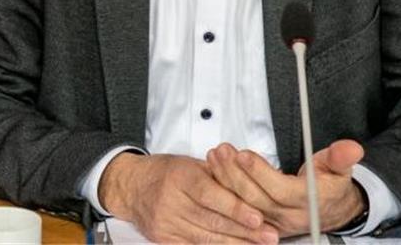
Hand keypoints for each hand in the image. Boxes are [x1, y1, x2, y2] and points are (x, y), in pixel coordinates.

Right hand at [98, 152, 278, 243]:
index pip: (209, 194)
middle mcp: (169, 200)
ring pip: (205, 238)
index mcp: (178, 176)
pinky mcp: (163, 239)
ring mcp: (165, 222)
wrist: (130, 186)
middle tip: (270, 236)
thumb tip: (250, 186)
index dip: (235, 208)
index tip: (258, 218)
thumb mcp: (190, 163)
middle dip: (244, 231)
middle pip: (211, 219)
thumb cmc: (165, 172)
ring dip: (235, 243)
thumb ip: (217, 175)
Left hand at [206, 140, 365, 235]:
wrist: (330, 210)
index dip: (260, 173)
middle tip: (222, 150)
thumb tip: (352, 148)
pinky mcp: (260, 223)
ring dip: (225, 179)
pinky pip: (237, 207)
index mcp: (307, 203)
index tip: (243, 154)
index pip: (279, 190)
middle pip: (255, 198)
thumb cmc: (329, 186)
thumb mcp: (338, 169)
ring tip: (214, 155)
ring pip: (242, 203)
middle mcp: (287, 216)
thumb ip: (340, 158)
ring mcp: (272, 222)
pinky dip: (223, 188)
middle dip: (235, 173)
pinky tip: (213, 170)